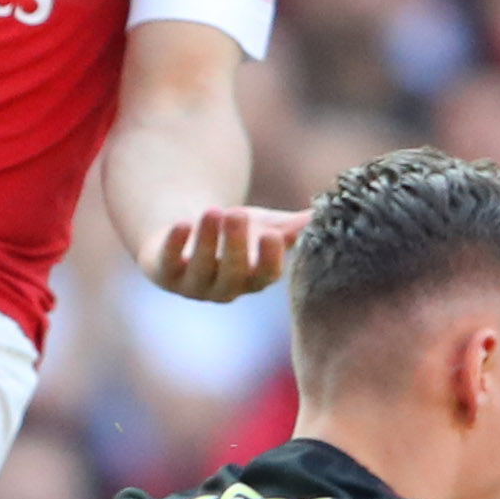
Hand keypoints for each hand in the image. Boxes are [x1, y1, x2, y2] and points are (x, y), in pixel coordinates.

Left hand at [140, 206, 305, 302]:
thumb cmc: (237, 235)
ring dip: (207, 240)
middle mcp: (224, 288)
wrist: (188, 235)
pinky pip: (167, 262)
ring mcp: (192, 283)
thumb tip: (336, 211)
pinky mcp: (163, 271)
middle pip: (231, 273)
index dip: (269, 259)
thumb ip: (297, 226)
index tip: (272, 234)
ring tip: (214, 210)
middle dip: (234, 246)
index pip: (265, 276)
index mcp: (252, 280)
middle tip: (236, 213)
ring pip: (200, 268)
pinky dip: (175, 243)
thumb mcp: (266, 227)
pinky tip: (182, 223)